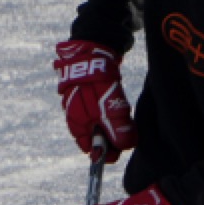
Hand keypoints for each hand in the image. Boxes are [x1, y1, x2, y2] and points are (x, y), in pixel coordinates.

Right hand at [53, 39, 135, 160]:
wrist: (92, 52)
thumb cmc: (97, 83)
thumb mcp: (109, 109)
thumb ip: (116, 129)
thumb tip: (124, 146)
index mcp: (77, 124)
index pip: (90, 149)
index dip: (107, 152)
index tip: (121, 149)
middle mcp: (77, 118)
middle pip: (97, 138)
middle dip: (113, 137)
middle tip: (127, 129)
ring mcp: (82, 106)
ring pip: (102, 124)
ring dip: (114, 123)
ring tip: (123, 113)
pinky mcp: (89, 96)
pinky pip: (103, 112)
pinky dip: (112, 112)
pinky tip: (118, 103)